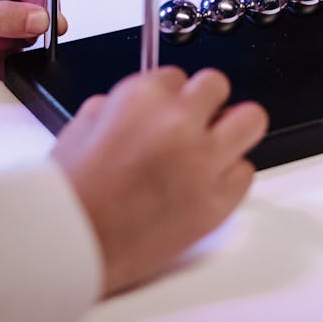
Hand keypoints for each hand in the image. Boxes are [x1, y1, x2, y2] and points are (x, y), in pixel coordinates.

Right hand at [53, 66, 267, 294]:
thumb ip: (117, 105)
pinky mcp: (216, 203)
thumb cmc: (72, 195)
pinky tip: (207, 182)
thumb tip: (139, 105)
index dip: (168, 96)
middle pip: (217, 85)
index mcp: (143, 98)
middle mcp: (178, 123)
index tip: (164, 110)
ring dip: (232, 128)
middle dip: (203, 102)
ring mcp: (203, 162)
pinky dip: (229, 175)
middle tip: (192, 122)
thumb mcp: (83, 127)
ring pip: (251, 120)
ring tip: (214, 144)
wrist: (72, 246)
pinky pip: (244, 172)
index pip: (177, 75)